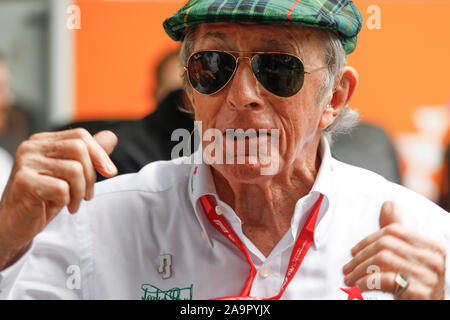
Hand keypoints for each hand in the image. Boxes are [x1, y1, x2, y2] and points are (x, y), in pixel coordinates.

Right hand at [0, 128, 117, 269]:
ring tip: (74, 204)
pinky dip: (67, 200)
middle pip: (79, 149)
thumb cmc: (44, 198)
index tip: (110, 173)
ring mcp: (26, 163)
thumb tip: (111, 137)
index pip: (81, 135)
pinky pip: (62, 188)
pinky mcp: (24, 182)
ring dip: (80, 192)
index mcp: (43, 141)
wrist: (15, 224)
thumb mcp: (71, 175)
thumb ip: (89, 155)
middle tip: (87, 195)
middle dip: (91, 175)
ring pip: (74, 170)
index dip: (100, 154)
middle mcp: (32, 147)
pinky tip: (59, 206)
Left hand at [342, 201, 445, 299]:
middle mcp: (434, 260)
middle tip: (347, 269)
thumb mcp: (406, 258)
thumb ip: (397, 233)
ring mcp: (429, 277)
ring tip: (349, 279)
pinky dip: (366, 282)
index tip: (353, 252)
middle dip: (360, 257)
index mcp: (433, 247)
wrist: (427, 308)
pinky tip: (359, 287)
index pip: (394, 231)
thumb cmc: (415, 285)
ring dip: (359, 270)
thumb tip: (388, 204)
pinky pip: (385, 279)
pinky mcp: (420, 293)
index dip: (368, 240)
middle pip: (385, 244)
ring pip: (383, 259)